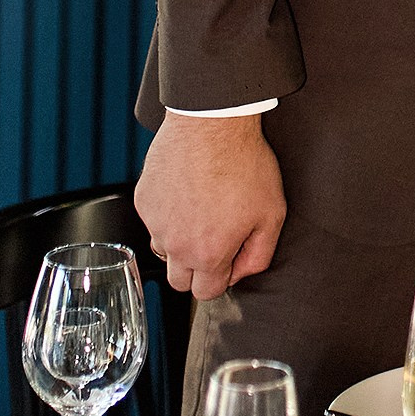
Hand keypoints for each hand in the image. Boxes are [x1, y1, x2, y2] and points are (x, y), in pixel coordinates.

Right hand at [134, 112, 287, 300]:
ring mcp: (155, 222)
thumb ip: (259, 255)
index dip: (222, 276)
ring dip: (179, 242)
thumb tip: (241, 273)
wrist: (213, 122)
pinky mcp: (143, 200)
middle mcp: (176, 245)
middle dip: (197, 268)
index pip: (206, 293)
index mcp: (207, 254)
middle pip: (179, 281)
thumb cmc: (244, 163)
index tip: (229, 255)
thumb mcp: (271, 213)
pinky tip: (186, 190)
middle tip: (214, 237)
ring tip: (200, 211)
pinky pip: (153, 220)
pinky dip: (166, 213)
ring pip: (164, 250)